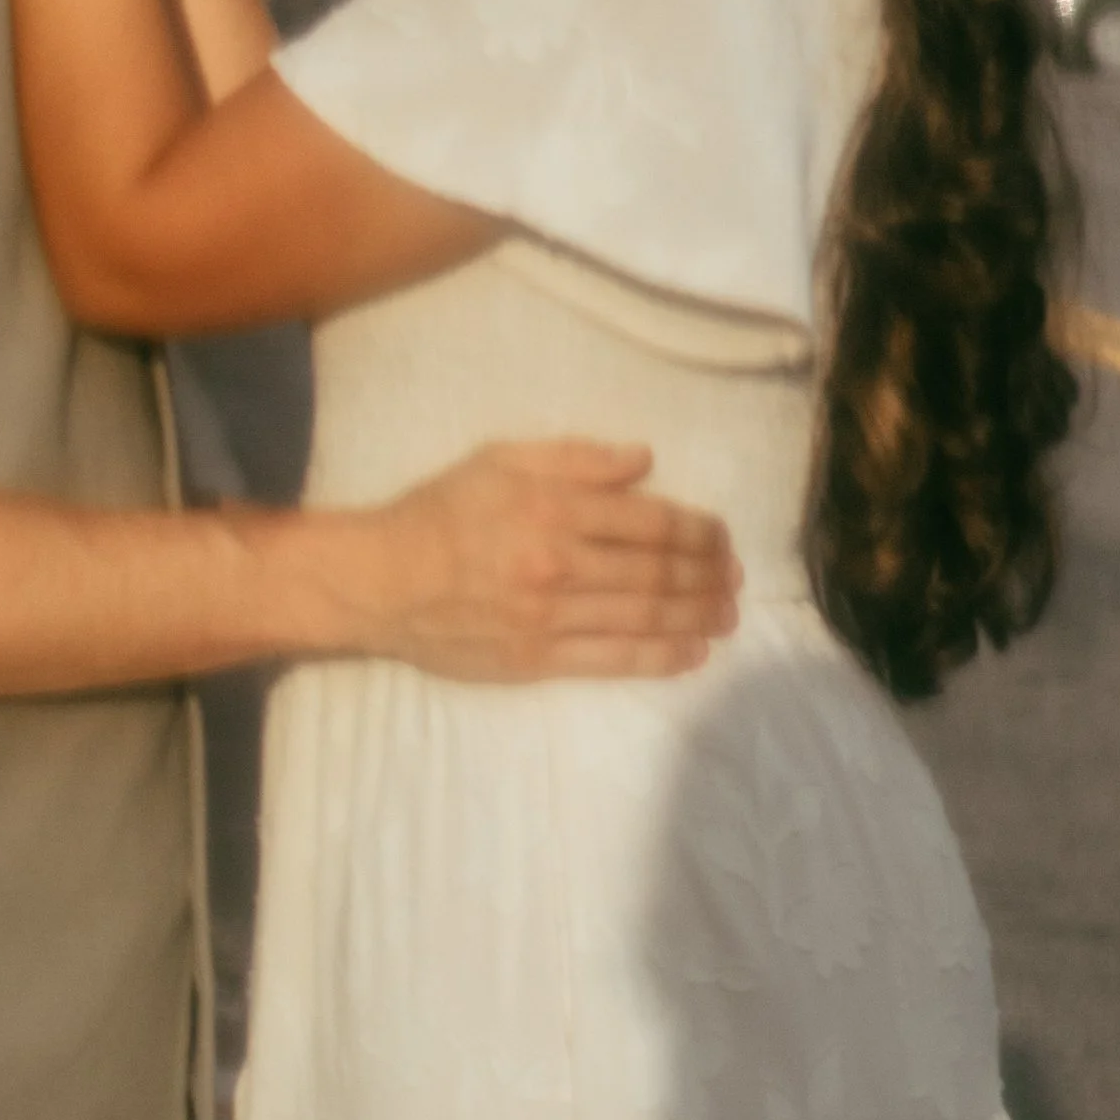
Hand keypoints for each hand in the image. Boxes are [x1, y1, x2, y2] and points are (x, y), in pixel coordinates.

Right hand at [342, 441, 739, 681]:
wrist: (382, 581)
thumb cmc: (443, 511)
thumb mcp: (502, 459)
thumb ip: (577, 458)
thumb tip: (645, 461)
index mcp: (554, 508)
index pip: (650, 522)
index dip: (697, 531)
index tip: (722, 537)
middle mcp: (560, 563)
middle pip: (657, 572)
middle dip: (707, 575)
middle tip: (737, 578)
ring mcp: (550, 617)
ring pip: (644, 617)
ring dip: (696, 616)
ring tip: (728, 615)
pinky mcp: (538, 661)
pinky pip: (613, 660)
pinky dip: (659, 658)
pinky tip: (691, 653)